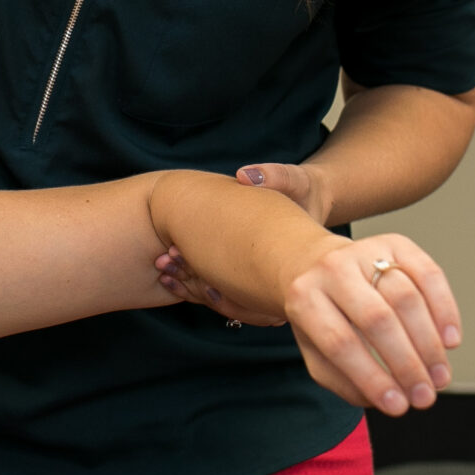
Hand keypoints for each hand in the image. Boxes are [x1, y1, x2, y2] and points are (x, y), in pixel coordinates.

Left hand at [151, 161, 331, 306]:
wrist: (312, 201)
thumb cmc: (303, 189)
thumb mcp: (292, 181)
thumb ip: (273, 177)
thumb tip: (244, 175)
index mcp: (283, 266)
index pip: (242, 287)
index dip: (205, 272)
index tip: (176, 250)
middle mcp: (273, 284)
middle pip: (229, 298)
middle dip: (192, 281)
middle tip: (163, 261)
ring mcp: (260, 286)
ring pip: (222, 298)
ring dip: (190, 283)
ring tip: (162, 266)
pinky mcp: (248, 279)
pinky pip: (221, 290)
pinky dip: (197, 281)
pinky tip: (171, 272)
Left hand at [168, 232, 460, 415]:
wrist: (313, 264)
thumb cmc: (320, 319)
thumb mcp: (315, 352)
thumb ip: (345, 382)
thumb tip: (389, 401)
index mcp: (304, 299)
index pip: (340, 342)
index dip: (373, 378)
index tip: (398, 408)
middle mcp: (332, 270)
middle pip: (377, 318)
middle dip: (407, 364)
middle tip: (426, 397)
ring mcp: (365, 251)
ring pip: (406, 296)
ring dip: (429, 343)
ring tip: (440, 377)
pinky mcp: (396, 242)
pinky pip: (429, 274)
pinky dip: (445, 309)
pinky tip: (450, 342)